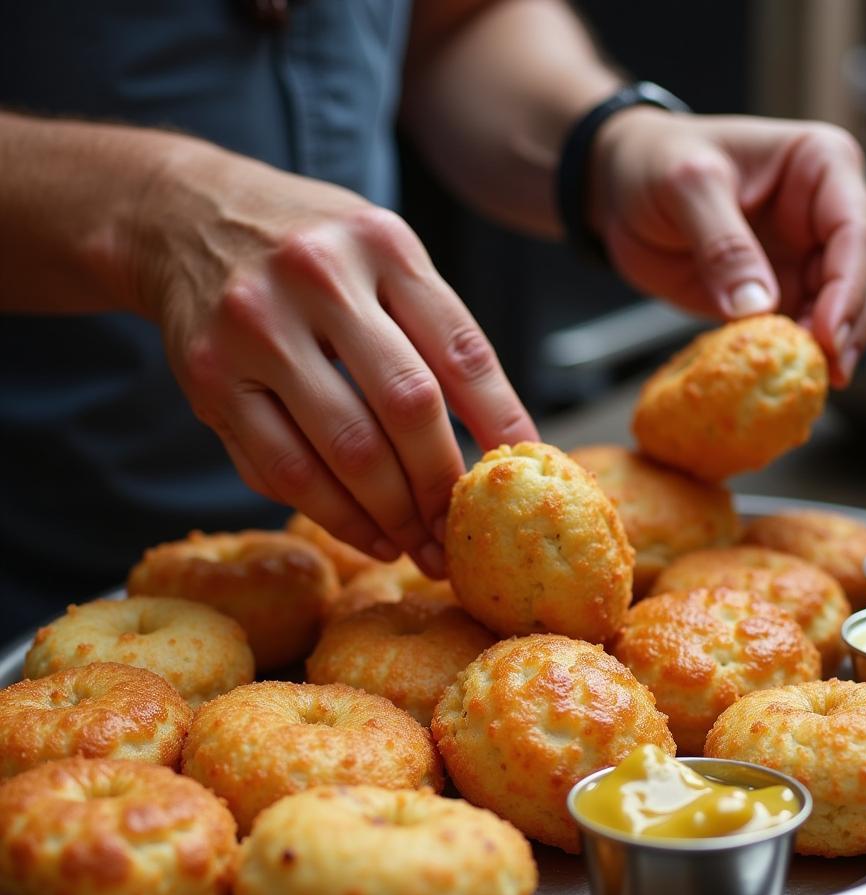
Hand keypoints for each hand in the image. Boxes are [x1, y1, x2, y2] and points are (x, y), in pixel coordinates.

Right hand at [131, 139, 536, 574]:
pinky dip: (336, 517)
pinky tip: (370, 537)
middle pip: (408, 405)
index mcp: (382, 244)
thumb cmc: (308, 249)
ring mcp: (256, 328)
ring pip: (347, 450)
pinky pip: (284, 471)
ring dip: (395, 516)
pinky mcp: (209, 377)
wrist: (183, 215)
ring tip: (422, 547)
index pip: (461, 350)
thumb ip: (434, 328)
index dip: (501, 422)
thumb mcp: (380, 254)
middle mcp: (318, 277)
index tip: (522, 474)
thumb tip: (500, 436)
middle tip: (462, 531)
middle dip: (443, 484)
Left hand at [588, 109, 865, 386]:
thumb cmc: (656, 163)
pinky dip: (795, 356)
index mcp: (821, 167)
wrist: (620, 189)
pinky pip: (799, 332)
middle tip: (828, 370)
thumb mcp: (687, 187)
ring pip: (845, 309)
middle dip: (852, 324)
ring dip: (832, 347)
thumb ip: (723, 243)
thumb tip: (757, 306)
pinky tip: (782, 381)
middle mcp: (824, 214)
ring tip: (807, 380)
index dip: (848, 286)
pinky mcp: (777, 295)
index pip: (855, 231)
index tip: (828, 334)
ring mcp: (804, 258)